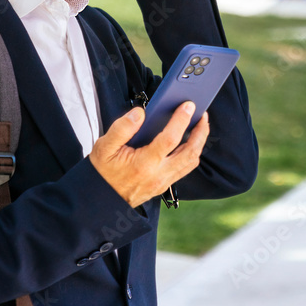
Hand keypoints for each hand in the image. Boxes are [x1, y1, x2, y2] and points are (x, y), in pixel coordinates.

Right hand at [89, 102, 209, 207]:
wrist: (102, 198)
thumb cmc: (103, 174)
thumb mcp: (104, 147)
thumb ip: (122, 128)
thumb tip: (139, 113)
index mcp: (143, 164)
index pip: (169, 139)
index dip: (181, 120)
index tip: (188, 106)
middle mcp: (157, 175)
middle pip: (190, 153)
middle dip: (201, 132)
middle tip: (202, 115)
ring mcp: (163, 182)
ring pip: (190, 162)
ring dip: (199, 143)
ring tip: (199, 127)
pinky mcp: (164, 186)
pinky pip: (184, 169)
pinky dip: (191, 154)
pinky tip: (188, 142)